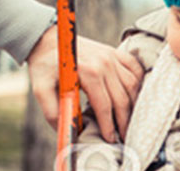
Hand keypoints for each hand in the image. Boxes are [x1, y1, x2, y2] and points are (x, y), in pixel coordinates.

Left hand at [26, 25, 144, 142]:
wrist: (48, 40)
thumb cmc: (45, 65)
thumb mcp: (40, 89)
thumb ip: (53, 112)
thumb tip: (67, 132)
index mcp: (88, 71)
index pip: (104, 105)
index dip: (108, 125)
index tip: (110, 139)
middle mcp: (104, 62)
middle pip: (122, 98)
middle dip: (124, 121)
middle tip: (123, 137)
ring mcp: (112, 56)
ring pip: (133, 86)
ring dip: (133, 105)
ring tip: (129, 121)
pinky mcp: (115, 52)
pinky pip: (135, 69)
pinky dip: (138, 84)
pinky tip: (134, 97)